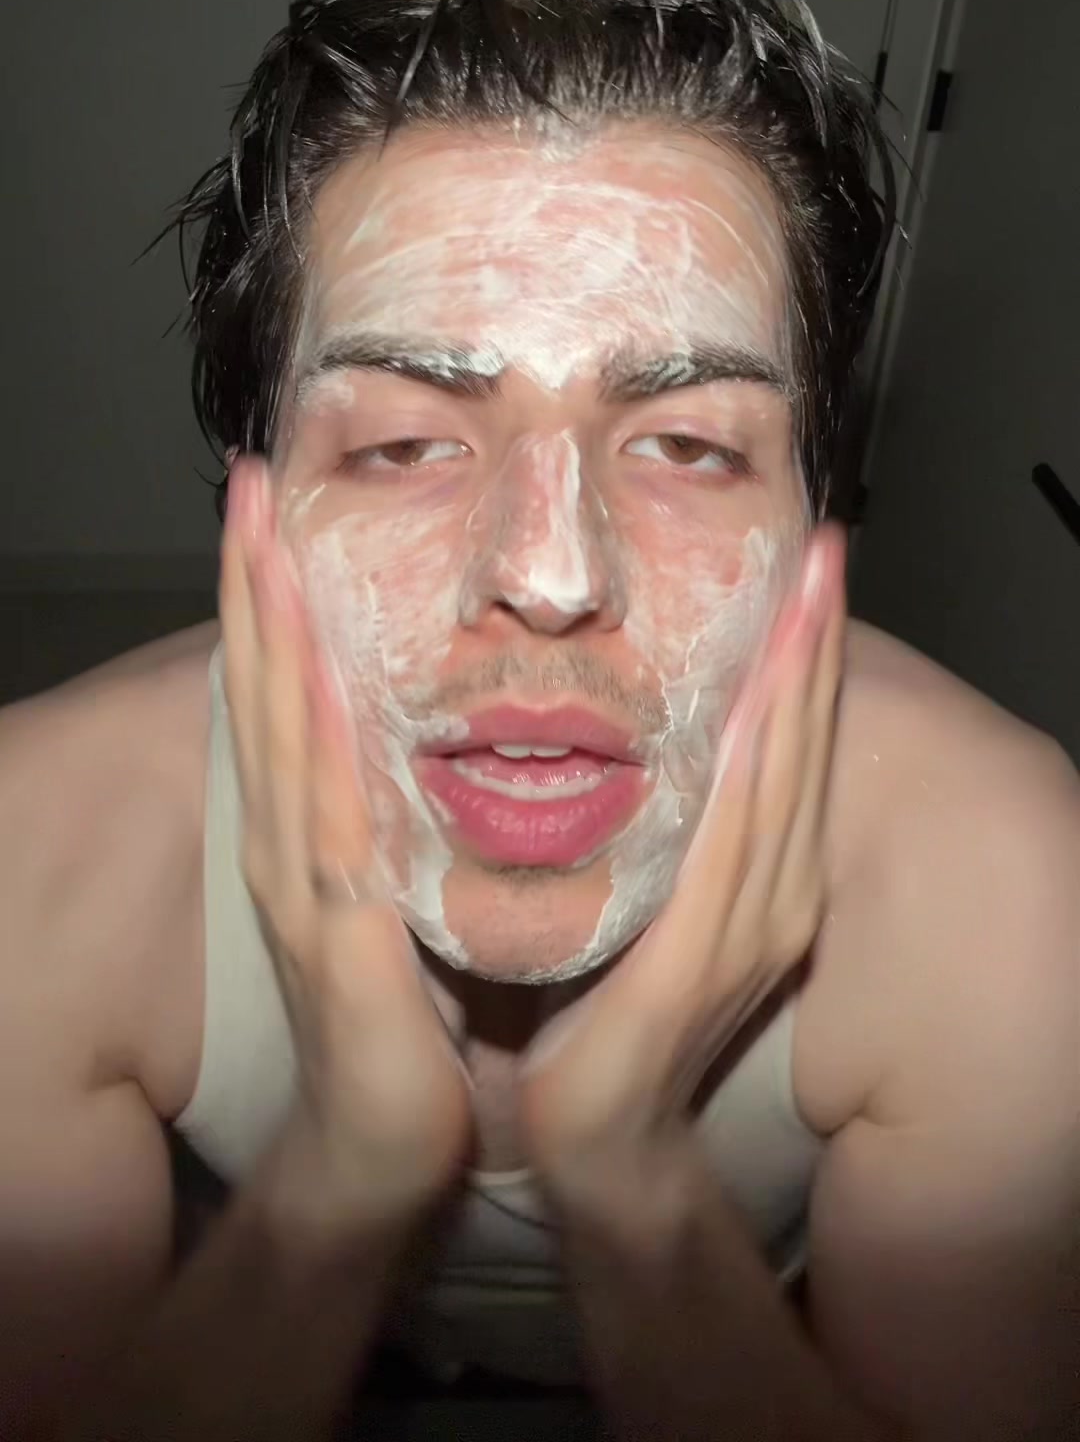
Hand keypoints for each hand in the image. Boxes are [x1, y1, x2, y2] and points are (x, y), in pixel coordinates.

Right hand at [220, 456, 471, 1226]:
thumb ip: (409, 816)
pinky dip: (310, 732)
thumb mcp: (406, 888)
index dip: (272, 595)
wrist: (388, 1136)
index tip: (273, 506)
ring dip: (266, 626)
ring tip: (258, 534)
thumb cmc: (410, 1012)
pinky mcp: (335, 924)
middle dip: (252, 580)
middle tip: (248, 482)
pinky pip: (321, 809)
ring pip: (276, 726)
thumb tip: (445, 735)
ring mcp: (300, 876)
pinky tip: (310, 664)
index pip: (286, 687)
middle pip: (262, 685)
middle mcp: (288, 836)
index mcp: (312, 824)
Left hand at [519, 523, 846, 1202]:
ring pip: (780, 777)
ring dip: (796, 683)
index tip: (802, 564)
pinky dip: (747, 772)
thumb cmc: (603, 1010)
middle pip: (800, 744)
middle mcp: (771, 889)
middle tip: (822, 547)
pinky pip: (731, 847)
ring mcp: (747, 924)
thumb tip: (616, 732)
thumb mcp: (636, 894)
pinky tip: (752, 710)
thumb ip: (649, 824)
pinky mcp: (702, 958)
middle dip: (812, 643)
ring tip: (808, 594)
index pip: (784, 741)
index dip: (801, 653)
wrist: (596, 1135)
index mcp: (757, 873)